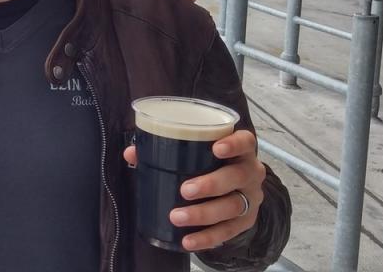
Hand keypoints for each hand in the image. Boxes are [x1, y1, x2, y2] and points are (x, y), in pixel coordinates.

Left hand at [122, 129, 265, 250]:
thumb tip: (132, 152)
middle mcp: (250, 173)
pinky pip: (228, 232)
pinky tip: (188, 240)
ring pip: (232, 206)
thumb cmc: (210, 164)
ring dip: (204, 214)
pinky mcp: (246, 221)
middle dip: (211, 184)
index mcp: (240, 151)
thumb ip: (164, 149)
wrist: (236, 189)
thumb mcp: (195, 153)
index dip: (234, 143)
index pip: (245, 141)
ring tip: (178, 217)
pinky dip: (207, 237)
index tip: (216, 148)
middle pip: (237, 177)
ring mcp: (250, 198)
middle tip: (185, 190)